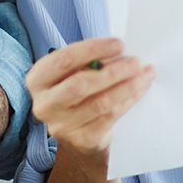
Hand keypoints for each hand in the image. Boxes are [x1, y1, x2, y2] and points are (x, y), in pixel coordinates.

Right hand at [25, 37, 152, 156]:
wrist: (78, 136)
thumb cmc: (78, 92)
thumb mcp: (74, 73)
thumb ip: (89, 62)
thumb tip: (121, 53)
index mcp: (37, 79)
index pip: (63, 60)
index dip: (93, 50)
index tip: (119, 44)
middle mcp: (44, 104)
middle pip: (80, 84)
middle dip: (113, 71)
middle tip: (136, 61)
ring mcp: (62, 125)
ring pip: (100, 102)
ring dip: (128, 86)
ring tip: (145, 73)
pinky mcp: (82, 139)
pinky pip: (111, 116)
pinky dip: (129, 100)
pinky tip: (140, 89)